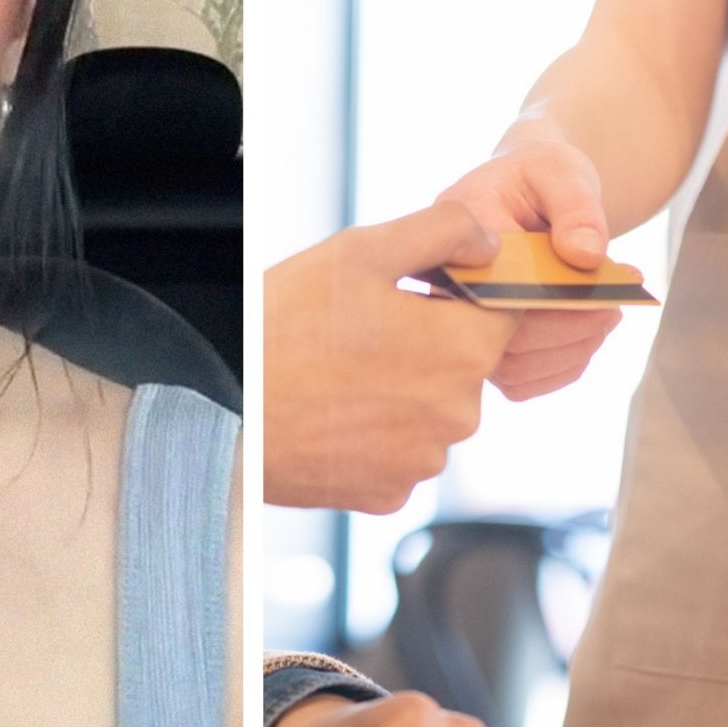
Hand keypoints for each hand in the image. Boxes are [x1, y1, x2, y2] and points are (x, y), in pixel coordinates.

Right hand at [262, 203, 519, 512]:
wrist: (226, 415)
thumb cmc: (284, 328)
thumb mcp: (362, 252)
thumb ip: (444, 232)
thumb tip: (490, 242)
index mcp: (464, 349)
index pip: (501, 310)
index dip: (461, 294)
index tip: (419, 293)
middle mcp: (460, 413)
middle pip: (467, 362)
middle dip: (429, 342)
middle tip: (363, 330)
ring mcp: (425, 460)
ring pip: (432, 408)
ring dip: (403, 389)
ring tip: (341, 372)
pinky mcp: (391, 494)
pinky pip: (401, 451)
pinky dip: (377, 433)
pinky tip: (336, 413)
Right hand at [439, 138, 623, 400]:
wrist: (533, 193)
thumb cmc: (543, 178)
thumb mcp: (562, 171)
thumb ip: (576, 205)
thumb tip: (584, 255)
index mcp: (455, 238)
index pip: (491, 288)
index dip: (550, 298)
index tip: (604, 277)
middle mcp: (447, 287)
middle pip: (502, 338)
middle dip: (572, 325)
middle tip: (617, 303)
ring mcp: (461, 325)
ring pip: (513, 369)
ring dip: (574, 349)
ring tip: (610, 313)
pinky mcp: (484, 349)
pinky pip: (522, 382)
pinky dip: (566, 365)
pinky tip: (590, 334)